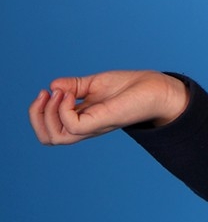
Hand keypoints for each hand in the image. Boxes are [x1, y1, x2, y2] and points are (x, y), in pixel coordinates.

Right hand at [29, 70, 188, 145]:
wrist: (157, 89)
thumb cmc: (131, 87)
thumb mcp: (95, 83)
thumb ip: (74, 86)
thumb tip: (53, 85)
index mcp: (82, 120)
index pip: (49, 131)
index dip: (38, 113)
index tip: (46, 90)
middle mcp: (86, 127)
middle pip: (47, 138)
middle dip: (36, 116)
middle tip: (45, 93)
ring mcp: (94, 125)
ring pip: (56, 137)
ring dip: (48, 113)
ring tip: (59, 93)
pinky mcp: (103, 121)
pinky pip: (73, 125)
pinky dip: (64, 108)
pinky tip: (73, 93)